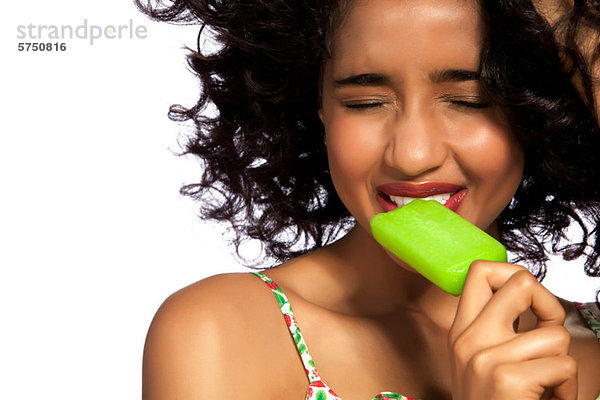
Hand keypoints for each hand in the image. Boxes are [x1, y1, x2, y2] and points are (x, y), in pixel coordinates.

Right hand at [447, 261, 577, 398]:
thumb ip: (494, 328)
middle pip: (520, 282)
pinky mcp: (507, 378)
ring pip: (554, 333)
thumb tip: (527, 294)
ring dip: (562, 363)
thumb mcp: (479, 363)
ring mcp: (485, 357)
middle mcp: (468, 338)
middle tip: (548, 328)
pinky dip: (567, 388)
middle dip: (548, 304)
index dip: (513, 275)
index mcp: (460, 331)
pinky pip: (563, 364)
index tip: (527, 301)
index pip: (480, 271)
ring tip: (546, 385)